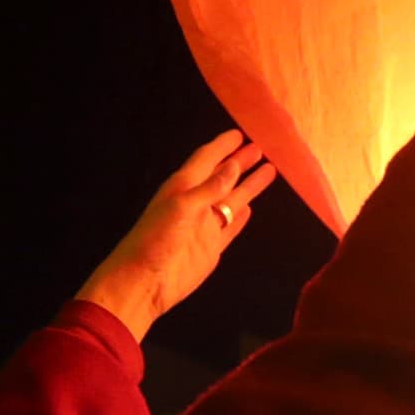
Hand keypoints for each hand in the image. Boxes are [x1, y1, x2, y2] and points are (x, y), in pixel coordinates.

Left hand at [81, 131, 276, 340]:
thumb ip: (210, 188)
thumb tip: (234, 165)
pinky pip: (230, 227)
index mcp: (183, 187)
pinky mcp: (211, 247)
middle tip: (262, 148)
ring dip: (248, 185)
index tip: (241, 133)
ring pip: (232, 200)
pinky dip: (240, 218)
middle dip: (240, 162)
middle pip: (223, 177)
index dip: (222, 146)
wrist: (145, 281)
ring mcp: (205, 225)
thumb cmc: (156, 239)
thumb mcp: (182, 207)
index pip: (206, 159)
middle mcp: (196, 202)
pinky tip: (251, 209)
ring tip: (269, 171)